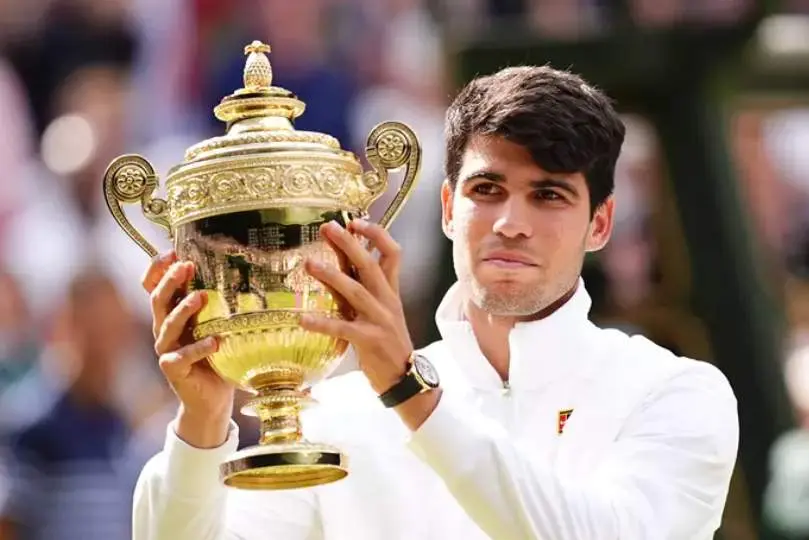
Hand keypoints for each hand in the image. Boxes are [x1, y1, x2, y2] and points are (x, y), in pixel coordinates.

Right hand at [142, 250, 233, 447]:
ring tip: (201, 297)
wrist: (212, 398)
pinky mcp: (174, 370)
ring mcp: (167, 350)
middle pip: (158, 301)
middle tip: (186, 266)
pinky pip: (182, 357)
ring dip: (183, 310)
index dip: (157, 269)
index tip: (171, 251)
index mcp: (172, 314)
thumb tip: (236, 271)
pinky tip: (215, 341)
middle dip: (170, 281)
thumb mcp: (215, 325)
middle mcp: (164, 330)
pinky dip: (199, 348)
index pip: (153, 287)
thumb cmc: (216, 356)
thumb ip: (216, 304)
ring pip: (167, 326)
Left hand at [300, 220, 413, 394]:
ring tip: (309, 264)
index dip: (376, 235)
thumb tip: (338, 263)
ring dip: (331, 275)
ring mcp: (379, 320)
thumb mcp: (377, 310)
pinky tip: (302, 319)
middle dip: (349, 244)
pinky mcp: (369, 340)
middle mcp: (387, 301)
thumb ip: (359, 288)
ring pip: (355, 291)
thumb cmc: (386, 342)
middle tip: (328, 227)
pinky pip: (343, 328)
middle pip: (370, 265)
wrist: (404, 377)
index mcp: (391, 291)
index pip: (392, 253)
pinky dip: (322, 323)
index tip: (354, 222)